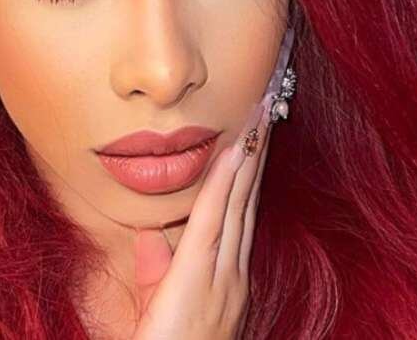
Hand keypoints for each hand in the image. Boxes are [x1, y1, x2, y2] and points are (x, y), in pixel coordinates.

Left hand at [130, 117, 272, 339]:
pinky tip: (235, 152)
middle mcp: (233, 278)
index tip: (253, 139)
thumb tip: (150, 235)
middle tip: (265, 111)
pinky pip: (216, 221)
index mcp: (226, 283)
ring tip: (258, 117)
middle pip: (247, 204)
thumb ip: (156, 269)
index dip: (247, 177)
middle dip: (257, 158)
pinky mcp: (200, 280)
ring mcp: (223, 279)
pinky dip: (227, 183)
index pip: (238, 218)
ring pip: (239, 205)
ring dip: (249, 159)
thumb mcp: (157, 304)